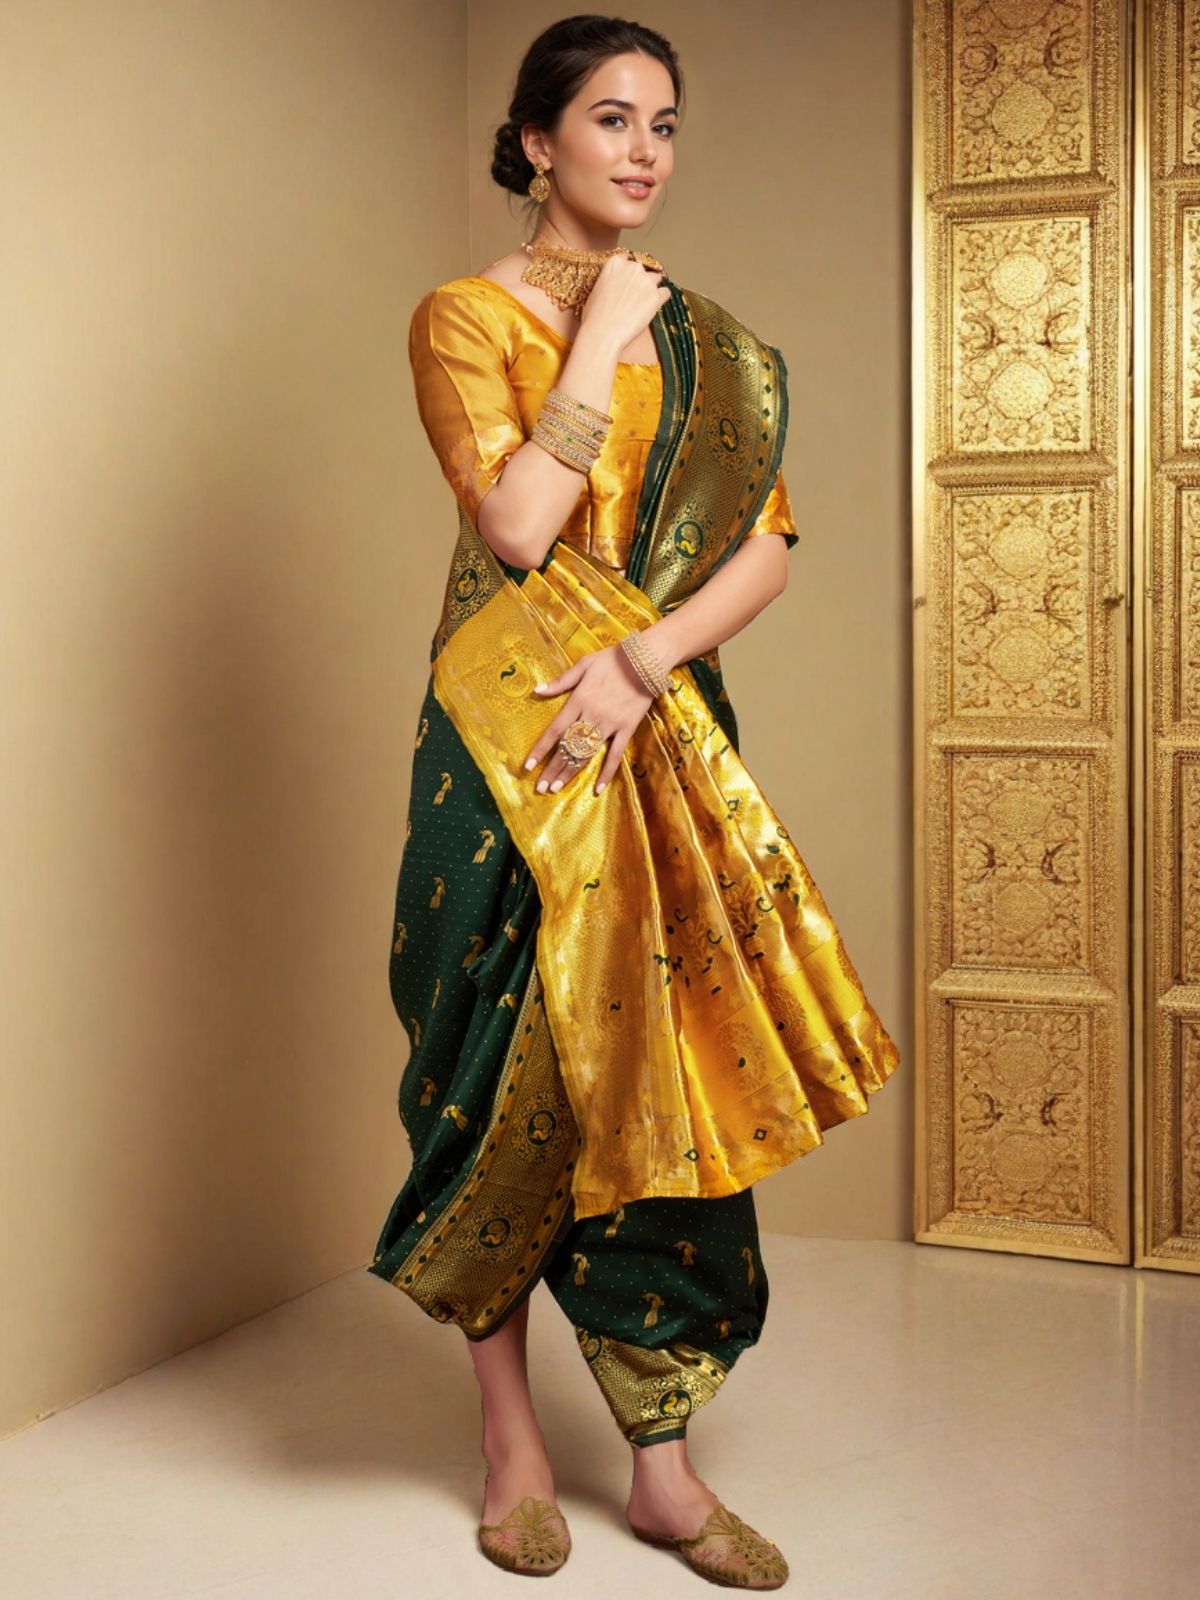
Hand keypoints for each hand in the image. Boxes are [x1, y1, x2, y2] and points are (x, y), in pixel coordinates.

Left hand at [523, 644, 662, 795]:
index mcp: (578, 700)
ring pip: (586, 754)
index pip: (555, 731)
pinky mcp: (626, 729)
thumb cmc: (612, 660)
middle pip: (568, 748)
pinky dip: (606, 773)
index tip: (529, 766)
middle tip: (541, 788)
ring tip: (557, 789)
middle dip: (552, 769)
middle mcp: (591, 716)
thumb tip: (537, 690)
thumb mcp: (583, 665)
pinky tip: (597, 790)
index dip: (540, 750)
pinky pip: (615, 755)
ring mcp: (610, 725)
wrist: (645, 660)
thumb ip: (560, 681)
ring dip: (570, 773)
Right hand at [579, 251, 670, 355]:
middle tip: (636, 296)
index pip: (630, 258)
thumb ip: (611, 280)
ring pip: (657, 279)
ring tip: (643, 303)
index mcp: (616, 262)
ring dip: (652, 288)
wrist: (602, 332)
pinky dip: (661, 299)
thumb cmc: (595, 316)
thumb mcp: (597, 289)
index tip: (631, 279)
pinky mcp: (656, 296)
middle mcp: (633, 267)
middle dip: (642, 280)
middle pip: (644, 268)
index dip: (631, 271)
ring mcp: (646, 281)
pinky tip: (652, 308)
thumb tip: (618, 286)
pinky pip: (666, 293)